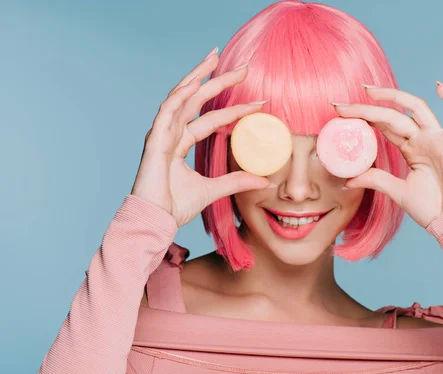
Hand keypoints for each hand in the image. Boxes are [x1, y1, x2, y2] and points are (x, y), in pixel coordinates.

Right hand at [131, 49, 269, 227]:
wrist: (155, 222)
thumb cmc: (175, 207)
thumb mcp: (213, 190)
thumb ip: (237, 182)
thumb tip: (265, 181)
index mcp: (180, 143)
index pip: (211, 118)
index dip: (234, 109)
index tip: (259, 103)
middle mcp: (170, 134)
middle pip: (197, 100)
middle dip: (218, 80)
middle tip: (243, 68)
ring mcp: (161, 135)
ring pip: (181, 97)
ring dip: (198, 76)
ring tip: (216, 58)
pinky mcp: (154, 141)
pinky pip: (166, 112)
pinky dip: (180, 96)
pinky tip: (195, 83)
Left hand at [332, 82, 442, 228]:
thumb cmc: (432, 209)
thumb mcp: (397, 192)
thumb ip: (375, 181)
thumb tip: (348, 180)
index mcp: (411, 149)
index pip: (385, 125)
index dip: (364, 116)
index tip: (339, 112)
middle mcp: (423, 140)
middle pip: (393, 115)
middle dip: (366, 108)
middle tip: (340, 105)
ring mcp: (437, 140)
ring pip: (416, 108)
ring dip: (393, 96)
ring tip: (368, 91)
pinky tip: (439, 87)